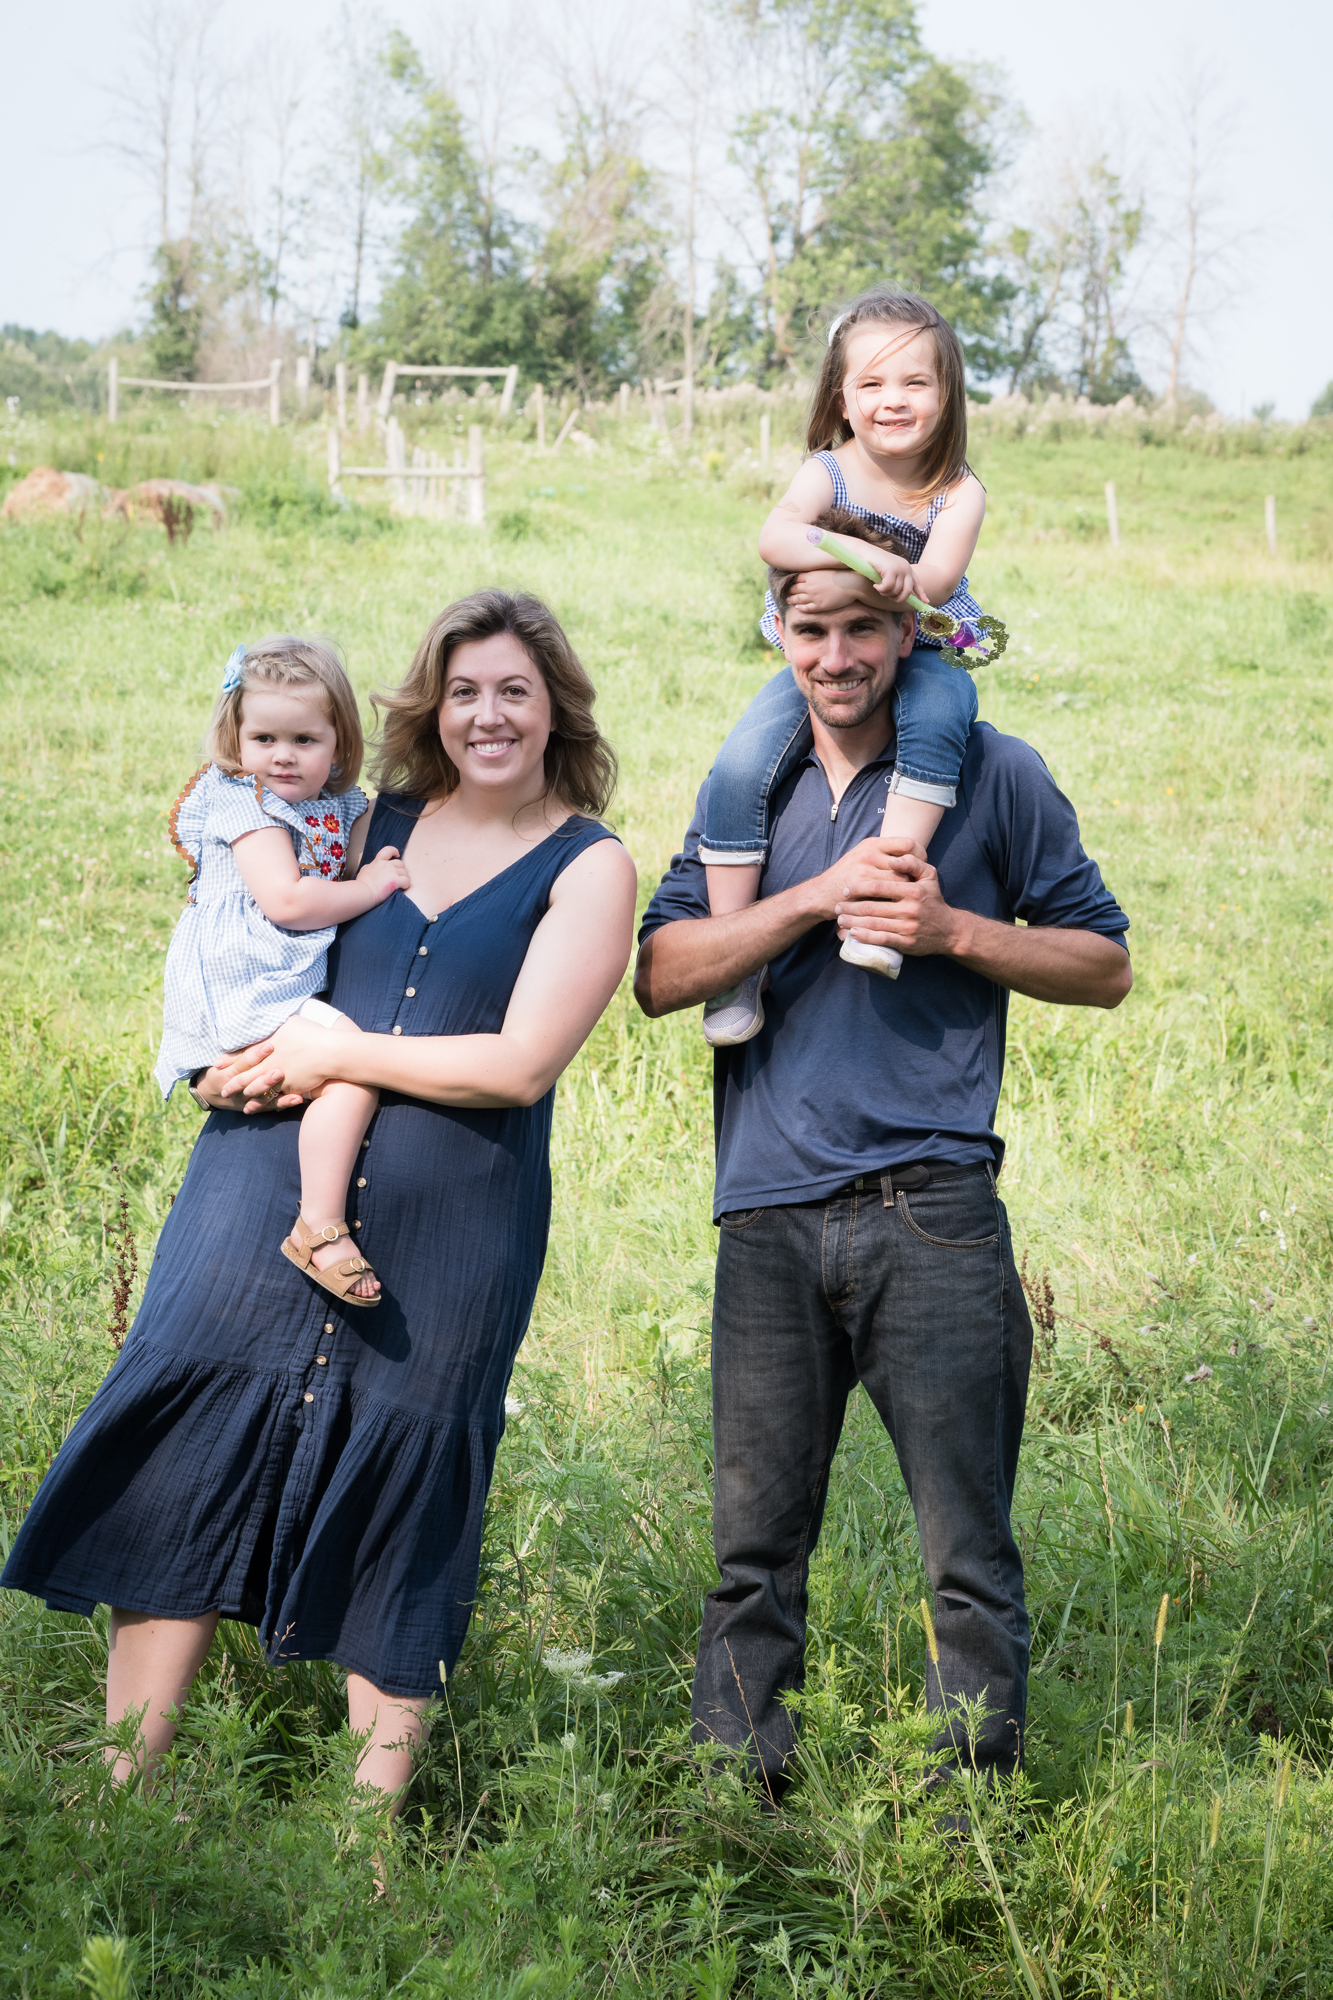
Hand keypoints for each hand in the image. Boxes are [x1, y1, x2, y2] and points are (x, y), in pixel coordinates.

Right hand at [200, 1041, 303, 1113]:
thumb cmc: (226, 1068)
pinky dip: (285, 1102)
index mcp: (229, 1071)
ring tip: (293, 1087)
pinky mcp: (260, 1105)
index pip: (242, 1061)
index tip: (269, 1045)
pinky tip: (299, 1098)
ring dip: (276, 1090)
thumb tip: (260, 1021)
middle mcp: (238, 1086)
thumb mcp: (227, 1058)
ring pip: (261, 1096)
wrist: (219, 1092)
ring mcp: (249, 1097)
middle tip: (279, 1071)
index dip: (255, 1054)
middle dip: (265, 1077)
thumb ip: (240, 1047)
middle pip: (251, 1081)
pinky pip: (272, 1105)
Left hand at [224, 1015, 348, 1105]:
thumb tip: (268, 1012)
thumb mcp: (290, 1022)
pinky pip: (269, 1097)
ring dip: (242, 1094)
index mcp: (268, 1045)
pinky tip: (252, 1107)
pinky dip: (259, 1103)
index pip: (243, 1053)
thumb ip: (276, 1022)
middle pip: (244, 1073)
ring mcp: (277, 1076)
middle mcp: (269, 1062)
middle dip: (231, 1081)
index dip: (229, 1059)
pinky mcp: (287, 1087)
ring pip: (254, 1088)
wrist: (330, 1052)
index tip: (216, 1063)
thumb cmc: (312, 1034)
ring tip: (232, 1099)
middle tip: (220, 1087)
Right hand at [358, 845, 410, 900]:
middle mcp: (386, 865)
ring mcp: (392, 872)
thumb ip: (369, 867)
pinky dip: (406, 884)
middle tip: (398, 877)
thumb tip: (369, 867)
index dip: (395, 851)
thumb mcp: (363, 871)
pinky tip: (402, 888)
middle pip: (401, 863)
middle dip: (401, 870)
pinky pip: (407, 881)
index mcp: (378, 861)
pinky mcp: (396, 881)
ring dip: (404, 878)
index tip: (397, 855)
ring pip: (405, 872)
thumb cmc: (362, 883)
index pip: (388, 850)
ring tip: (400, 884)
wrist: (363, 892)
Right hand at [806, 834, 920, 922]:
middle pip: (906, 864)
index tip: (919, 868)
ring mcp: (864, 869)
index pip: (907, 843)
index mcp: (872, 843)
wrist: (820, 894)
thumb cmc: (846, 878)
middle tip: (916, 888)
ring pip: (900, 881)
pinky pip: (888, 895)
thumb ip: (883, 856)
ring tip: (907, 900)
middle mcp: (868, 853)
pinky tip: (895, 908)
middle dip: (914, 878)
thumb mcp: (862, 858)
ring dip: (906, 892)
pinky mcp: (860, 887)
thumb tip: (913, 858)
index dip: (918, 855)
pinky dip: (894, 902)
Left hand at [831, 844, 963, 958]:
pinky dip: (864, 937)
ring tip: (840, 919)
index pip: (879, 886)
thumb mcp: (930, 877)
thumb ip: (913, 863)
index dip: (858, 888)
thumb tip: (894, 858)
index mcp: (913, 891)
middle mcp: (910, 909)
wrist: (949, 930)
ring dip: (853, 922)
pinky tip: (853, 933)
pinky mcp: (906, 943)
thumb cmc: (934, 900)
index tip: (846, 889)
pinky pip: (880, 939)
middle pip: (872, 906)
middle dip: (850, 907)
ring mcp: (908, 927)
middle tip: (837, 906)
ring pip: (873, 923)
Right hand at [852, 543, 917, 607]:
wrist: (864, 552)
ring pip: (896, 591)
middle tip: (888, 597)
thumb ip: (897, 581)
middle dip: (898, 598)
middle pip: (907, 591)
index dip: (921, 593)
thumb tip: (900, 595)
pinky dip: (881, 590)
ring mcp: (899, 568)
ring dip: (886, 594)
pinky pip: (888, 588)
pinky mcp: (891, 570)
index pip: (916, 583)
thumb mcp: (889, 572)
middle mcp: (905, 568)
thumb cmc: (874, 564)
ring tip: (879, 588)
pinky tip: (875, 586)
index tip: (926, 601)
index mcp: (907, 568)